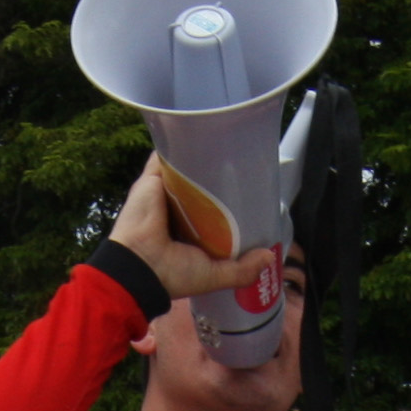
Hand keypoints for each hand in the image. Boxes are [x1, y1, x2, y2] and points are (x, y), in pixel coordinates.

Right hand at [107, 152, 278, 299]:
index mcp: (187, 232)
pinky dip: (177, 144)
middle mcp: (174, 210)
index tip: (246, 194)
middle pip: (198, 187)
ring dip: (199, 158)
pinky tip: (197, 134)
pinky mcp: (151, 178)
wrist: (139, 265)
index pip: (209, 210)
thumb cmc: (173, 274)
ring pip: (183, 168)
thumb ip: (241, 270)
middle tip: (240, 169)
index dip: (225, 203)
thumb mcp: (214, 275)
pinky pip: (165, 156)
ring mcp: (162, 192)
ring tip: (224, 147)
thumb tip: (270, 256)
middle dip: (216, 178)